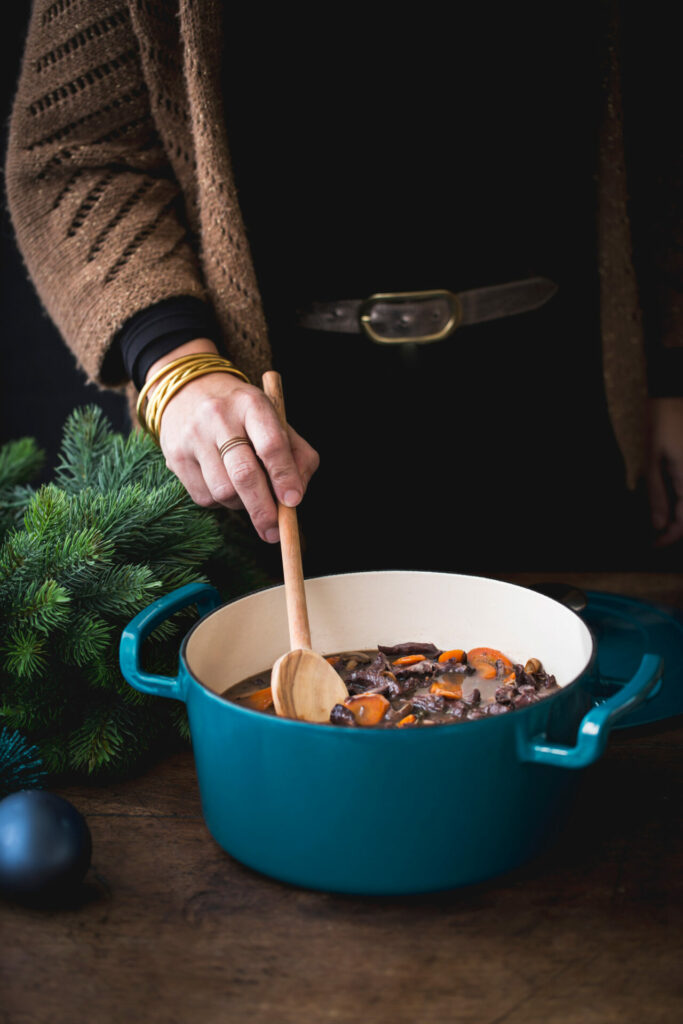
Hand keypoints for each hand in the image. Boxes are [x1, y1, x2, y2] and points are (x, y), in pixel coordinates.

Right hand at [146, 340, 319, 541]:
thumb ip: (297, 455)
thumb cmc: (245, 415)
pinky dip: (221, 503)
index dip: (284, 477)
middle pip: (244, 474)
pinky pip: (204, 497)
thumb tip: (295, 497)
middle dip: (263, 509)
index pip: (271, 445)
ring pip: (223, 491)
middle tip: (274, 530)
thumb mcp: (276, 421)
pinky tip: (226, 486)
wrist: (189, 392)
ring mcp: (193, 436)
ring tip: (249, 496)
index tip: (293, 502)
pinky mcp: (175, 456)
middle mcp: (219, 417)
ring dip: (242, 505)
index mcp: (251, 404)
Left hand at [646, 397, 682, 545]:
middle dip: (678, 528)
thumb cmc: (659, 424)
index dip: (670, 536)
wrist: (671, 395)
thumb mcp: (651, 461)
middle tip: (658, 535)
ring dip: (682, 515)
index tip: (655, 543)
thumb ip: (657, 494)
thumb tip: (659, 524)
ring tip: (664, 521)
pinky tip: (672, 500)